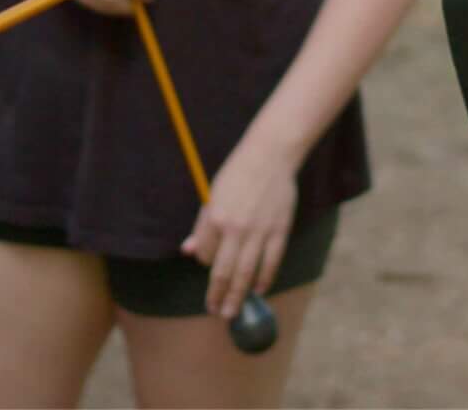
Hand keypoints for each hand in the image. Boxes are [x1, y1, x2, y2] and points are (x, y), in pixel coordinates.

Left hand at [184, 141, 298, 318]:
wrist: (271, 155)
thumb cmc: (238, 174)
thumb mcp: (212, 196)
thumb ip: (202, 227)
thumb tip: (188, 251)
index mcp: (215, 218)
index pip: (206, 255)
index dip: (205, 264)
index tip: (209, 266)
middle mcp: (236, 228)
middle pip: (224, 272)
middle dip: (218, 296)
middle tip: (216, 312)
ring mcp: (259, 231)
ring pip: (246, 273)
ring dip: (238, 296)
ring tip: (232, 312)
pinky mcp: (279, 230)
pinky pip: (271, 262)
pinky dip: (264, 279)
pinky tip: (259, 290)